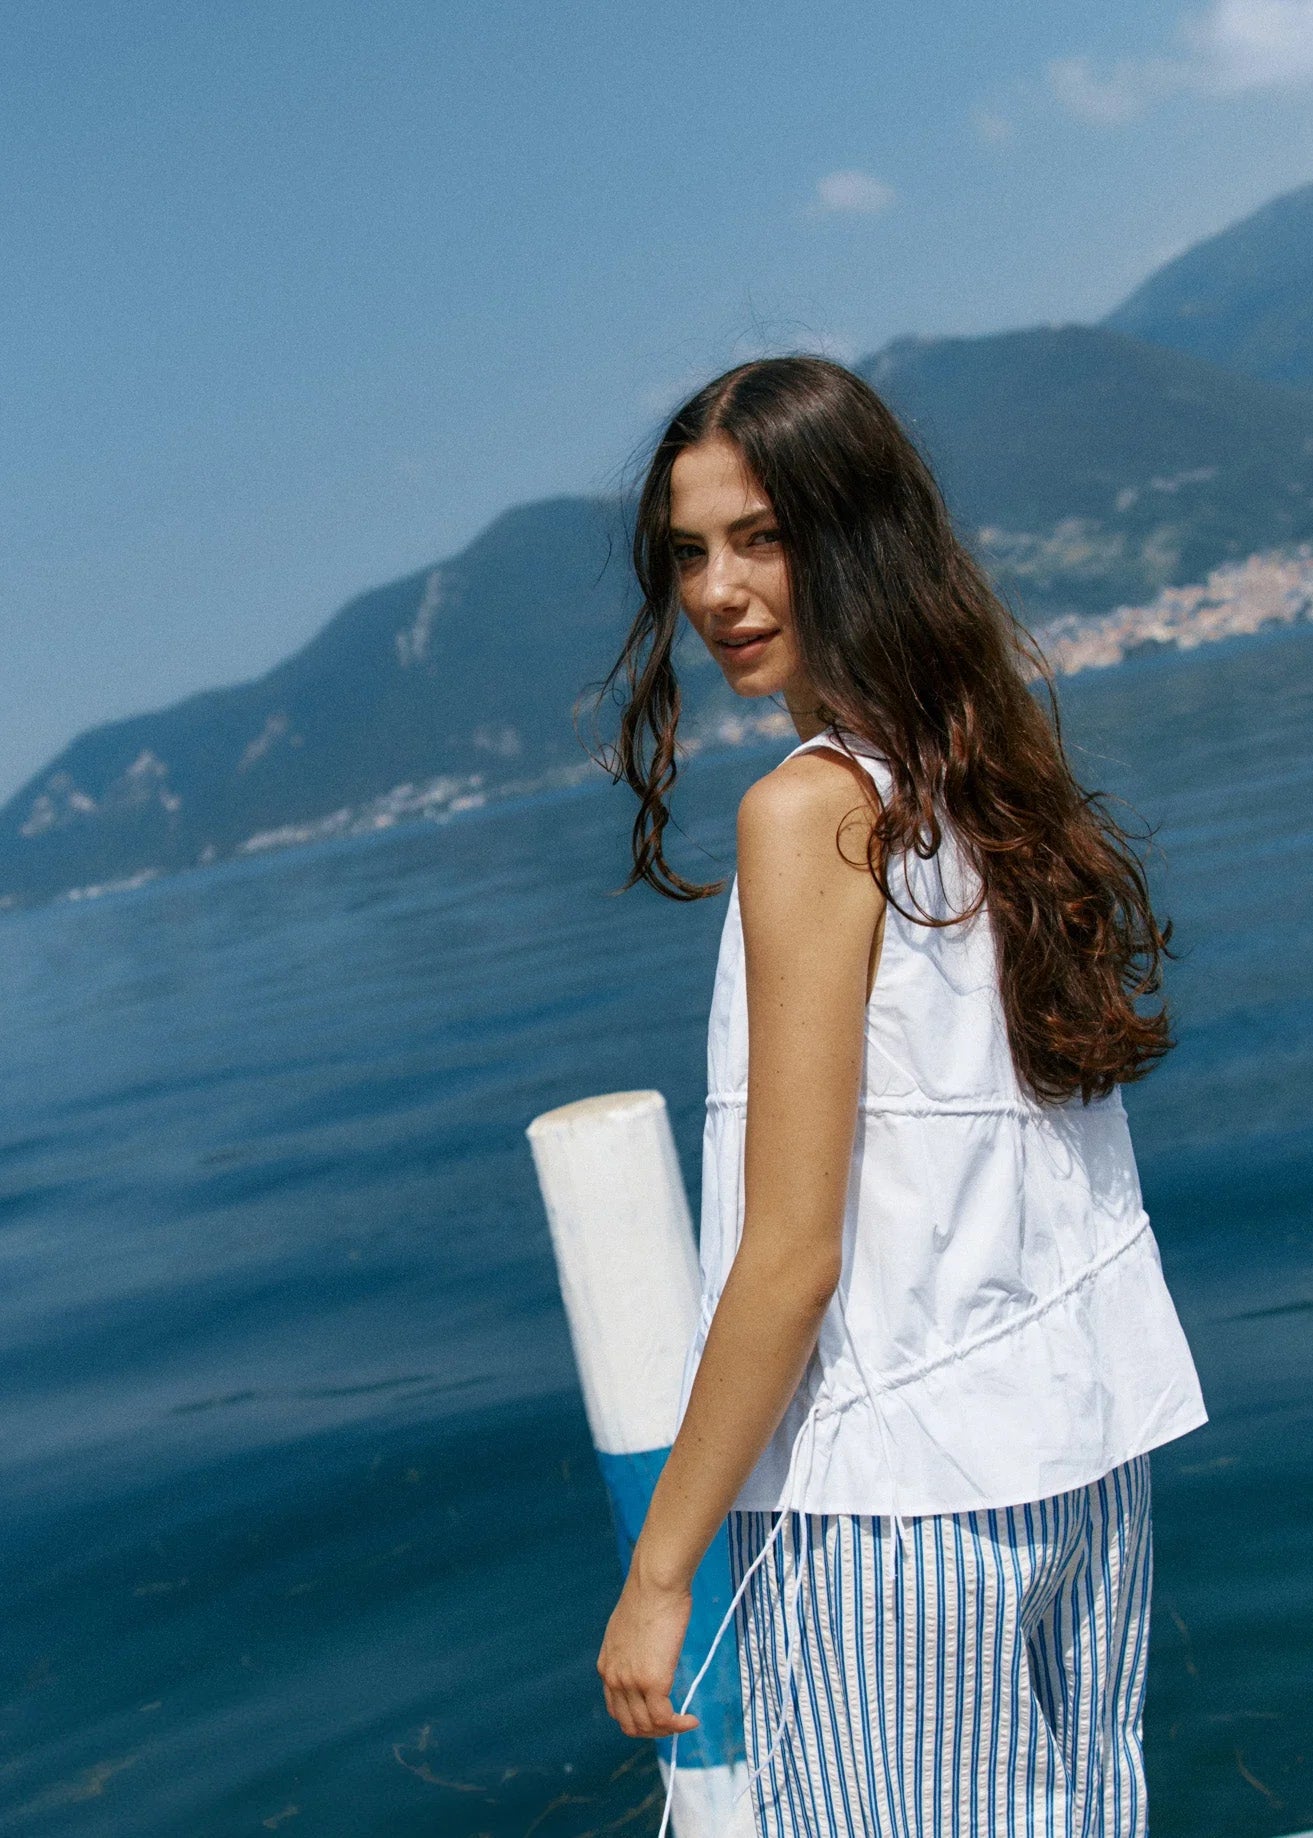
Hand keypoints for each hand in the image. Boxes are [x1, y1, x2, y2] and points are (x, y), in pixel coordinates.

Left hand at [596, 1562, 700, 1739]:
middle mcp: (614, 1679)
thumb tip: (646, 1658)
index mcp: (606, 1667)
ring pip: (647, 1726)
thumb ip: (631, 1651)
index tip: (658, 1714)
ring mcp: (632, 1682)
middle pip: (630, 1725)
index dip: (638, 1719)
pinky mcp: (654, 1681)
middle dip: (653, 1731)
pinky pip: (665, 1718)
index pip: (616, 1710)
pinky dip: (679, 1725)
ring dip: (667, 1731)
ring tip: (685, 1721)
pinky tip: (692, 1720)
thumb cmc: (649, 1597)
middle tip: (674, 1723)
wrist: (655, 1583)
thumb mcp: (629, 1629)